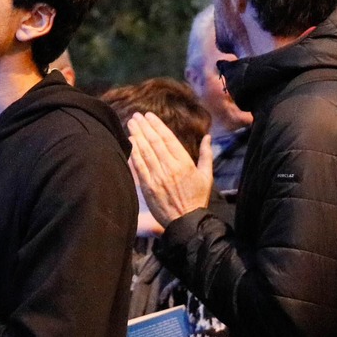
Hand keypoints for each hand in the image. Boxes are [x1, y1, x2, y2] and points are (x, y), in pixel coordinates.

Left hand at [127, 113, 212, 227]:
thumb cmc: (197, 199)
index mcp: (184, 163)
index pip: (168, 138)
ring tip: (130, 124)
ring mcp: (157, 177)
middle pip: (154, 142)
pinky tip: (129, 143)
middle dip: (144, 127)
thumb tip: (207, 137)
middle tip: (136, 116)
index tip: (149, 116)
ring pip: (145, 152)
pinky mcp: (148, 187)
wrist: (186, 221)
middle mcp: (170, 167)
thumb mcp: (207, 176)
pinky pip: (139, 167)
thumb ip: (207, 155)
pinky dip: (133, 153)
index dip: (157, 125)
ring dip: (136, 136)